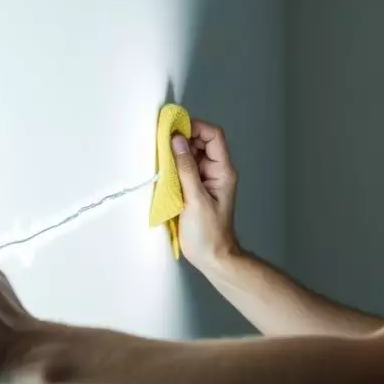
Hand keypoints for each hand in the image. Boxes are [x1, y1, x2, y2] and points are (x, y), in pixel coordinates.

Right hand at [172, 119, 240, 269]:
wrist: (212, 256)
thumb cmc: (207, 232)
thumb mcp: (195, 199)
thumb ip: (186, 168)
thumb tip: (177, 139)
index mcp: (223, 170)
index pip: (214, 136)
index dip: (196, 127)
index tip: (174, 128)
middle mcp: (216, 171)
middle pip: (202, 142)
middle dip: (184, 137)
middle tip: (162, 140)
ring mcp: (206, 179)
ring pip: (192, 154)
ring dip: (177, 151)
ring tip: (160, 154)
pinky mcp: (195, 188)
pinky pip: (186, 168)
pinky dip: (174, 165)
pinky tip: (163, 168)